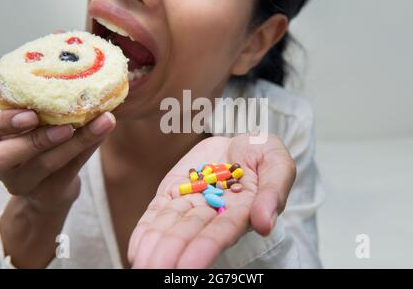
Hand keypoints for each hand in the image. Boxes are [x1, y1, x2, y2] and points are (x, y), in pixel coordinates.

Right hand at [0, 109, 114, 211]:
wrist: (47, 189)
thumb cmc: (33, 144)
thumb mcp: (24, 128)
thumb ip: (36, 109)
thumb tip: (76, 72)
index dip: (2, 125)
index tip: (30, 115)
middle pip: (4, 158)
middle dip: (35, 141)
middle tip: (66, 127)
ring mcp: (22, 183)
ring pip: (47, 163)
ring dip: (78, 141)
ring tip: (103, 122)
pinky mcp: (49, 192)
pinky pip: (71, 168)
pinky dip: (89, 145)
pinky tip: (105, 129)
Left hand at [128, 134, 295, 268]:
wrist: (237, 140)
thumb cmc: (263, 153)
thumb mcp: (277, 163)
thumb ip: (274, 192)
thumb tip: (265, 223)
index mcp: (240, 212)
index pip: (220, 233)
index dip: (203, 250)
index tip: (186, 268)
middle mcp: (213, 214)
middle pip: (189, 234)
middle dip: (171, 254)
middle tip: (152, 271)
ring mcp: (190, 203)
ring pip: (170, 227)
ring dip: (154, 246)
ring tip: (139, 264)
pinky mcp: (173, 192)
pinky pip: (157, 214)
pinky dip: (145, 231)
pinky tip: (135, 249)